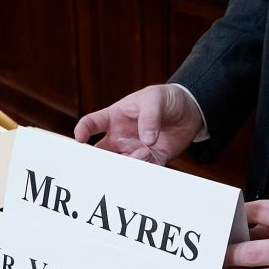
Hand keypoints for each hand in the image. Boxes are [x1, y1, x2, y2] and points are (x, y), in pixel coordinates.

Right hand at [73, 84, 204, 164]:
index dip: (83, 130)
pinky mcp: (152, 159)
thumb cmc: (165, 98)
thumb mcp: (155, 99)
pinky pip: (145, 169)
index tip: (79, 139)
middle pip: (102, 152)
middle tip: (102, 164)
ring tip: (143, 152)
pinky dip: (146, 168)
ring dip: (129, 163)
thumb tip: (146, 140)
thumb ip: (149, 117)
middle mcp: (121, 137)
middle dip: (99, 160)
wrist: (189, 111)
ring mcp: (135, 149)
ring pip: (123, 164)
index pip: (92, 123)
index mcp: (114, 117)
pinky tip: (152, 157)